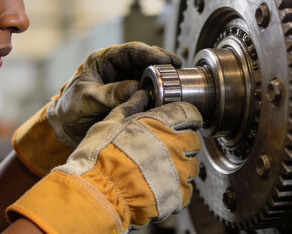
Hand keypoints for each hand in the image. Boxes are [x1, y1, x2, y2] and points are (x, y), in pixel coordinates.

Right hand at [7, 91, 201, 232]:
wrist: (97, 193)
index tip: (180, 122)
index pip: (189, 113)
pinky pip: (186, 190)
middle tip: (163, 149)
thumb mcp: (110, 123)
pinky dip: (175, 189)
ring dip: (180, 166)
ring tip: (157, 171)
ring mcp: (179, 173)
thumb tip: (140, 95)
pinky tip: (157, 188)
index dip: (185, 117)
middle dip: (182, 143)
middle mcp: (176, 146)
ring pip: (191, 166)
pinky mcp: (178, 195)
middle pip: (193, 140)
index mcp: (162, 123)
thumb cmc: (100, 156)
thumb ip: (130, 107)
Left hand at [11, 42, 180, 176]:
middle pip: (144, 60)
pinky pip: (147, 92)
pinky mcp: (130, 97)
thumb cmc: (69, 109)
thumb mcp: (87, 99)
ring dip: (162, 79)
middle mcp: (117, 68)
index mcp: (103, 60)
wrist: (63, 129)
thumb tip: (135, 89)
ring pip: (148, 75)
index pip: (131, 51)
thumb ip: (110, 94)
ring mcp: (124, 82)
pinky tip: (168, 98)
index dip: (151, 53)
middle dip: (162, 64)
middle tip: (178, 69)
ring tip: (177, 84)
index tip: (166, 60)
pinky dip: (158, 95)